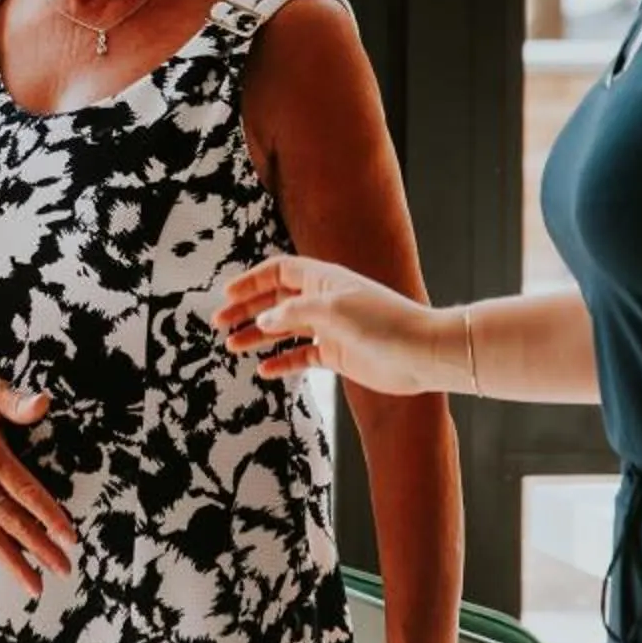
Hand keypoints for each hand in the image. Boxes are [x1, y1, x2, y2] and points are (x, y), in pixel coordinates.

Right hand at [216, 255, 452, 397]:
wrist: (422, 353)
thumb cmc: (384, 322)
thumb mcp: (333, 309)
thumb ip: (295, 312)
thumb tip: (266, 318)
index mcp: (324, 280)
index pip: (279, 272)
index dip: (251, 281)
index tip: (226, 294)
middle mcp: (325, 301)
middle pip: (276, 300)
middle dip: (247, 309)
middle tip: (219, 323)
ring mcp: (331, 328)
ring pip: (286, 328)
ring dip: (259, 335)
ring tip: (232, 346)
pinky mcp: (339, 354)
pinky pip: (303, 356)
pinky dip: (283, 362)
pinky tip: (265, 369)